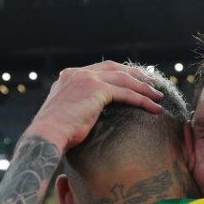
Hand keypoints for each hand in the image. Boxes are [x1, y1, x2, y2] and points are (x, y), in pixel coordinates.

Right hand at [25, 62, 164, 151]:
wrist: (46, 135)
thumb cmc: (55, 133)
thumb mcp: (66, 112)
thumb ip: (78, 105)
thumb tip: (91, 113)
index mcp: (69, 76)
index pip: (100, 69)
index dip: (120, 73)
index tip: (134, 80)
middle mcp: (77, 73)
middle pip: (115, 68)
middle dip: (136, 74)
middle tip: (152, 82)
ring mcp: (86, 79)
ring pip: (124, 79)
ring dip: (144, 87)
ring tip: (158, 96)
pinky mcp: (96, 89)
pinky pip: (127, 93)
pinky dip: (143, 100)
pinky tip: (154, 108)